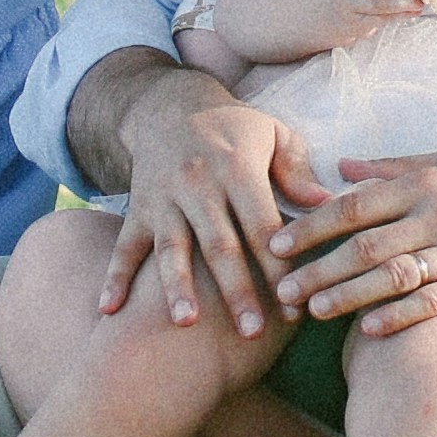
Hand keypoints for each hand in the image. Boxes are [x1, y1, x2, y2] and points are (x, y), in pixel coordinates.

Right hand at [101, 68, 317, 338]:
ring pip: (171, 248)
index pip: (262, 224)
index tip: (296, 307)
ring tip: (187, 324)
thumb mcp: (273, 132)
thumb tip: (327, 205)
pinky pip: (124, 247)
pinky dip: (113, 278)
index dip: (279, 265)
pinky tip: (109, 310)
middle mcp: (198, 185)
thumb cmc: (233, 127)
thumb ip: (298, 170)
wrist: (168, 105)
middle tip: (252, 332)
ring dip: (178, 287)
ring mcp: (164, 199)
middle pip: (219, 244)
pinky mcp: (138, 210)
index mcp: (237, 168)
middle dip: (236, 290)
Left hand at [277, 148, 436, 342]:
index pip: (353, 205)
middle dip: (315, 267)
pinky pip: (432, 303)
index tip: (274, 243)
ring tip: (311, 310)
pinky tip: (368, 330)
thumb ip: (395, 167)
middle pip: (363, 244)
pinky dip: (399, 316)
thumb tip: (342, 167)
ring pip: (391, 276)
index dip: (309, 225)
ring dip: (346, 295)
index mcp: (426, 182)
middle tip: (278, 289)